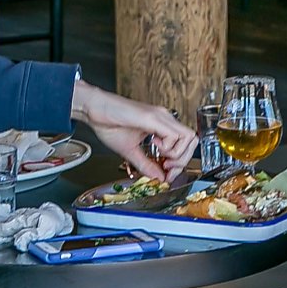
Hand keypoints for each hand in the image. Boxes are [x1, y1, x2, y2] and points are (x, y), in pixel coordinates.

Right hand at [71, 80, 195, 180]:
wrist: (94, 109)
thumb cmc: (108, 124)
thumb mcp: (130, 151)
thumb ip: (146, 165)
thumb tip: (159, 178)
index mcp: (161, 125)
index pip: (186, 144)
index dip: (180, 163)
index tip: (167, 174)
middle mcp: (165, 119)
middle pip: (193, 140)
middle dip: (182, 160)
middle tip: (166, 166)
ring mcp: (161, 117)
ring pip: (188, 137)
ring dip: (176, 153)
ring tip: (160, 155)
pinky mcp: (154, 117)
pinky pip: (174, 135)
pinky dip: (167, 146)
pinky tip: (153, 144)